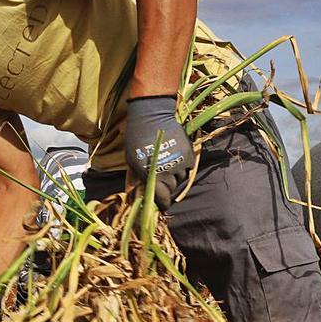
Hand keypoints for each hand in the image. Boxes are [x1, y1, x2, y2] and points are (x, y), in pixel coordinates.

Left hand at [124, 95, 194, 209]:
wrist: (152, 116)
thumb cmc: (136, 137)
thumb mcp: (132, 160)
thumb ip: (139, 177)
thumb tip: (141, 191)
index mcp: (152, 175)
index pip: (162, 198)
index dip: (162, 204)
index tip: (161, 205)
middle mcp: (168, 172)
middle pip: (171, 188)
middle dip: (166, 186)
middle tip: (160, 178)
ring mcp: (180, 163)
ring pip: (180, 178)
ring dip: (175, 175)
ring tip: (167, 165)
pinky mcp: (189, 154)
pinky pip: (188, 167)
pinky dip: (183, 166)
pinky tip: (175, 158)